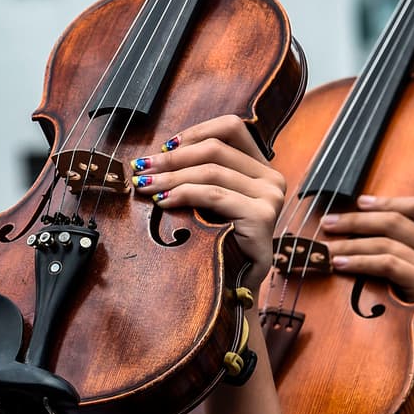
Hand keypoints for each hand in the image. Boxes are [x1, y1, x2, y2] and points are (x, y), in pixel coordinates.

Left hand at [130, 115, 284, 286]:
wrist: (232, 285)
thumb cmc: (216, 240)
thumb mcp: (207, 200)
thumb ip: (195, 173)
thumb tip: (153, 157)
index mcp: (260, 168)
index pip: (231, 128)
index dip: (196, 132)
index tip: (163, 147)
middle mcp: (271, 178)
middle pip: (215, 149)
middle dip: (172, 158)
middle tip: (142, 167)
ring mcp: (269, 197)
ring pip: (211, 171)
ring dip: (170, 176)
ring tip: (146, 185)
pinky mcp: (261, 217)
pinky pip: (214, 195)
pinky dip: (183, 194)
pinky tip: (163, 201)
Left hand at [323, 195, 413, 350]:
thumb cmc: (411, 318)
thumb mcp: (407, 280)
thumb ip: (393, 254)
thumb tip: (349, 232)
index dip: (387, 201)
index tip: (358, 201)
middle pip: (396, 220)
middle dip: (356, 220)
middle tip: (326, 224)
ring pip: (387, 241)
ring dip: (349, 243)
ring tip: (323, 249)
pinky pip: (388, 263)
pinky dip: (359, 261)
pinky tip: (339, 265)